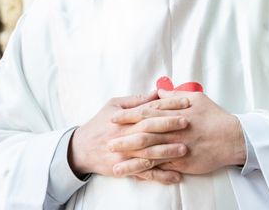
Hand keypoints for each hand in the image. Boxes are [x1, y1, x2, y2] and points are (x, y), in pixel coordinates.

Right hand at [68, 92, 190, 183]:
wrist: (80, 149)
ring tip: (185, 148)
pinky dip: (160, 176)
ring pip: (149, 152)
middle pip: (149, 129)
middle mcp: (125, 135)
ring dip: (167, 151)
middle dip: (169, 125)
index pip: (149, 109)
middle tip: (188, 122)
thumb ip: (135, 101)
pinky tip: (175, 176)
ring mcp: (125, 154)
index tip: (185, 102)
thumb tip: (156, 93)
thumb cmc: (99, 124)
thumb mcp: (112, 106)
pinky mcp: (125, 169)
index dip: (167, 105)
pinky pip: (145, 173)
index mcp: (123, 118)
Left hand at [109, 90, 245, 175]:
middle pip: (143, 133)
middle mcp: (173, 130)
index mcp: (174, 113)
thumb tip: (159, 91)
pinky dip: (147, 171)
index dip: (128, 116)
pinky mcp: (182, 162)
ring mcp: (176, 147)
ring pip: (149, 153)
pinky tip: (135, 175)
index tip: (113, 118)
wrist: (232, 137)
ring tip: (114, 164)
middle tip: (107, 142)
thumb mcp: (196, 98)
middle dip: (124, 138)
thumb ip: (174, 95)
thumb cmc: (214, 116)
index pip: (146, 113)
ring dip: (131, 159)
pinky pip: (161, 167)